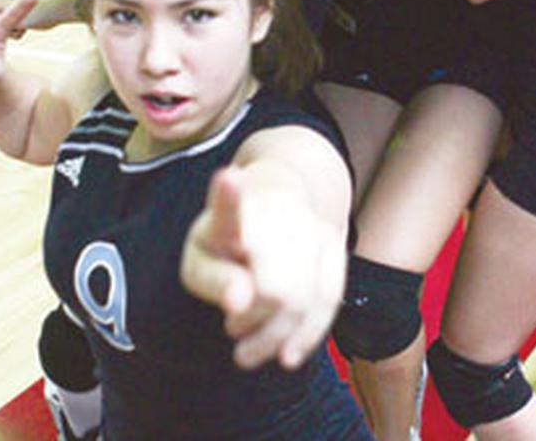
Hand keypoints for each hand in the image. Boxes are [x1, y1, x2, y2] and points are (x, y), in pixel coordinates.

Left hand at [180, 167, 346, 369]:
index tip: (229, 179)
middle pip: (277, 289)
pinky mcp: (334, 245)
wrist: (273, 206)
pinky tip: (287, 355)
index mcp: (233, 214)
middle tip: (231, 327)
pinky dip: (307, 336)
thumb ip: (215, 281)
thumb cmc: (224, 246)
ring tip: (247, 352)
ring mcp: (311, 226)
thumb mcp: (201, 262)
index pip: (230, 209)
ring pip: (306, 300)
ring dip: (276, 337)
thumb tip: (240, 302)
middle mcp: (277, 213)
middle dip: (254, 321)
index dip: (229, 196)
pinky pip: (329, 300)